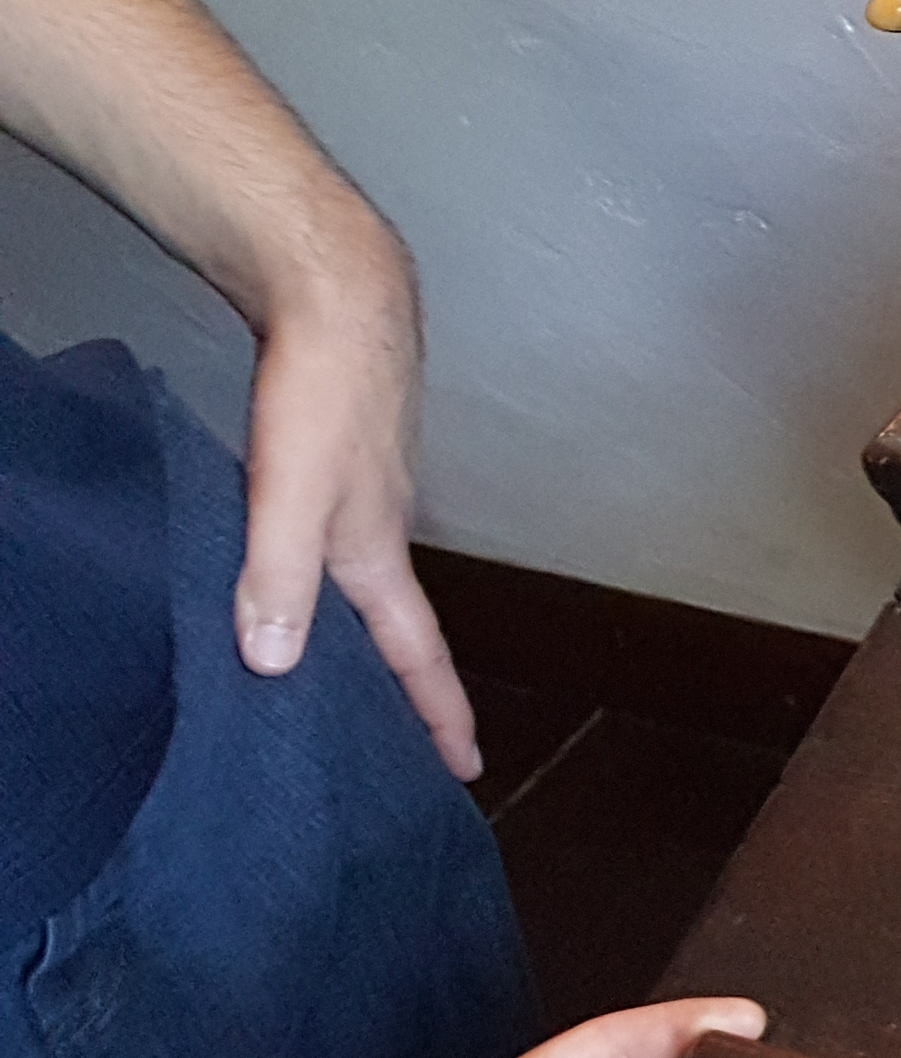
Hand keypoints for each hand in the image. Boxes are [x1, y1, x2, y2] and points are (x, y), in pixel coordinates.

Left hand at [235, 233, 474, 780]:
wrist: (339, 289)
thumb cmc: (324, 390)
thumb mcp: (288, 492)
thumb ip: (279, 579)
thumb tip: (278, 667)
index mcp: (377, 547)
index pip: (416, 651)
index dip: (438, 713)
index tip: (465, 767)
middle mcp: (383, 523)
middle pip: (400, 621)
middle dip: (413, 682)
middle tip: (416, 735)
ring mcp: (369, 484)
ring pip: (373, 576)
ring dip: (373, 626)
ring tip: (355, 663)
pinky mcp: (346, 451)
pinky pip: (344, 533)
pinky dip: (337, 571)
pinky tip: (304, 561)